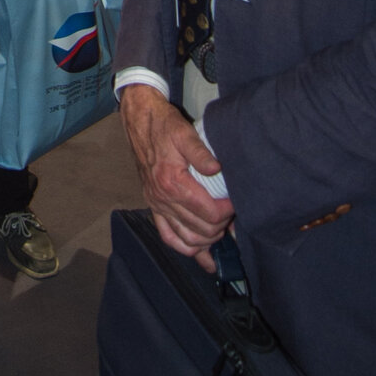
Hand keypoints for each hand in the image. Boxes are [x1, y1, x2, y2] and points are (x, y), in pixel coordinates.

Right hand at [121, 84, 234, 268]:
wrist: (140, 122)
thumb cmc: (164, 126)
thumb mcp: (184, 133)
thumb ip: (200, 153)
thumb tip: (216, 170)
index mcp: (172, 183)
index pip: (208, 212)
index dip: (227, 211)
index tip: (236, 201)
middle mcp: (162, 199)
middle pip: (200, 230)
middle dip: (221, 226)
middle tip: (232, 214)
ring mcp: (157, 205)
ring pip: (185, 239)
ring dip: (207, 241)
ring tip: (222, 231)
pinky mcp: (154, 207)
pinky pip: (168, 237)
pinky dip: (185, 249)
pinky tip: (201, 253)